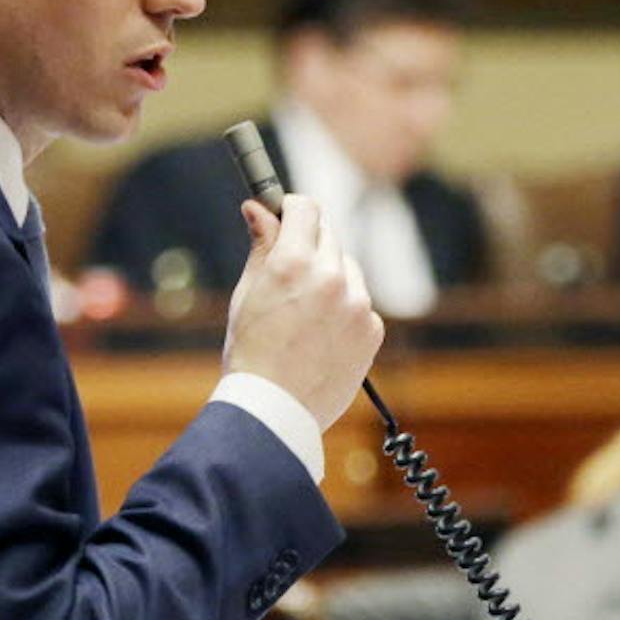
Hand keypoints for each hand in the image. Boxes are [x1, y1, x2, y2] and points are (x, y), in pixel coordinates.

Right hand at [222, 195, 383, 430]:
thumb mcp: (247, 294)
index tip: (285, 215)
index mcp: (293, 262)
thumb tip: (257, 208)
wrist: (275, 411)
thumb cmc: (250, 353)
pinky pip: (360, 304)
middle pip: (327, 236)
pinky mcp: (372, 329)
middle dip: (309, 245)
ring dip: (330, 279)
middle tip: (290, 270)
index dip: (293, 208)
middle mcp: (331, 277)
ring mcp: (357, 304)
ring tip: (304, 316)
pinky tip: (321, 337)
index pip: (306, 208)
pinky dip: (345, 312)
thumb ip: (261, 246)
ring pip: (347, 270)